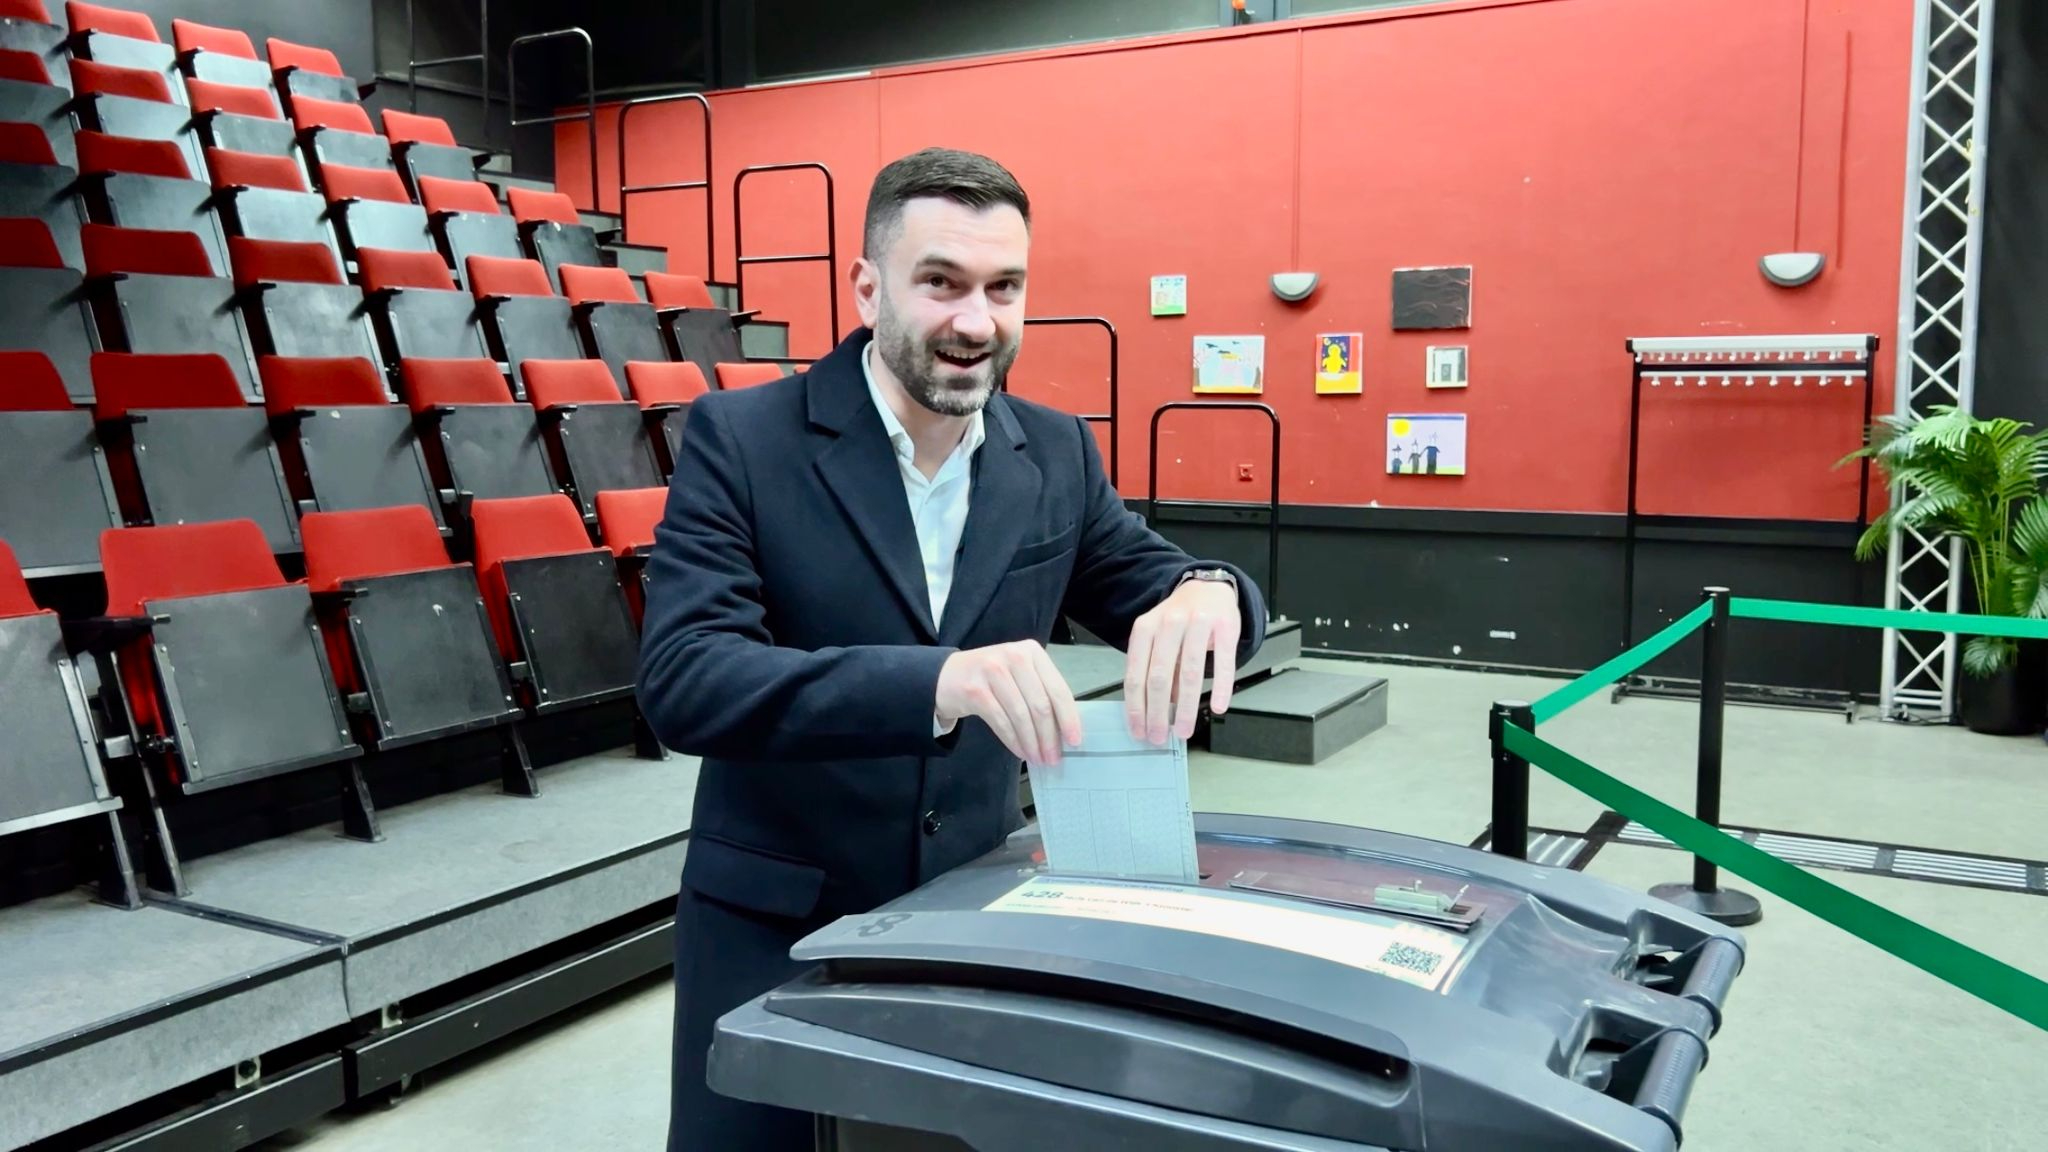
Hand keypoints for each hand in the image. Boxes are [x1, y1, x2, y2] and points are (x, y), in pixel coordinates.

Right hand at [935, 640, 1082, 765]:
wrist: (946, 676)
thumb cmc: (990, 678)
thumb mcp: (1019, 674)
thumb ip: (1040, 692)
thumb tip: (1064, 729)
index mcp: (1031, 652)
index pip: (1057, 689)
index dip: (1068, 718)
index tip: (1074, 741)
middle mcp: (1014, 657)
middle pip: (1040, 705)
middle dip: (1049, 737)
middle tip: (1053, 758)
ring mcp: (993, 671)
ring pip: (1021, 716)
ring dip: (1032, 742)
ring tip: (1037, 758)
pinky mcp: (975, 690)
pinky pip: (1001, 722)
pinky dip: (1013, 741)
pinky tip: (1020, 751)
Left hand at [1125, 579, 1241, 744]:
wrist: (1209, 586)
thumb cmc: (1181, 618)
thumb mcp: (1159, 639)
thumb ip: (1156, 670)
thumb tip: (1155, 710)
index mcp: (1145, 628)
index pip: (1136, 674)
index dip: (1136, 707)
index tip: (1138, 730)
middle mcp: (1169, 624)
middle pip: (1159, 677)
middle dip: (1157, 713)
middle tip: (1159, 736)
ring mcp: (1198, 623)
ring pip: (1189, 673)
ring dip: (1186, 707)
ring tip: (1184, 729)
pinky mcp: (1225, 626)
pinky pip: (1224, 662)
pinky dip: (1221, 688)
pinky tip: (1218, 706)